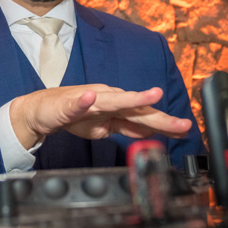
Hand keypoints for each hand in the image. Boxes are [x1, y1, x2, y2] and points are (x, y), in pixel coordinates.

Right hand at [9, 84, 191, 149]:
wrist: (42, 110)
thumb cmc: (74, 115)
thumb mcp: (105, 127)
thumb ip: (127, 128)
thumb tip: (152, 132)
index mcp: (117, 106)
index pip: (144, 116)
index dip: (165, 123)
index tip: (185, 129)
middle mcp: (107, 98)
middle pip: (137, 109)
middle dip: (160, 117)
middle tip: (181, 124)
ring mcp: (89, 99)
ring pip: (113, 100)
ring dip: (131, 98)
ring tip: (150, 95)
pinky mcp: (69, 103)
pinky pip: (77, 103)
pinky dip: (83, 101)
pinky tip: (89, 98)